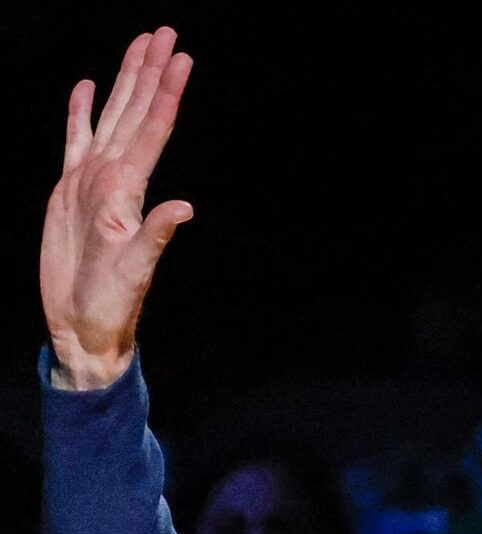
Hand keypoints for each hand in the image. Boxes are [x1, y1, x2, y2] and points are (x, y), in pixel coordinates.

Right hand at [41, 27, 193, 388]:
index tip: (182, 58)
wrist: (83, 326)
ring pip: (111, 116)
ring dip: (126, 80)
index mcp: (129, 190)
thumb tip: (184, 207)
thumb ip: (156, 235)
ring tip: (141, 43)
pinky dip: (80, 111)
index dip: (167, 93)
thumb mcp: (135, 271)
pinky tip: (88, 86)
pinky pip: (74, 138)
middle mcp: (114, 178)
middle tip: (167, 32)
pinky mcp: (69, 190)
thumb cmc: (111, 306)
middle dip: (151, 71)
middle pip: (136, 112)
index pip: (153, 130)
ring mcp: (91, 181)